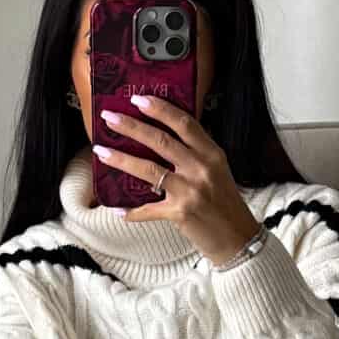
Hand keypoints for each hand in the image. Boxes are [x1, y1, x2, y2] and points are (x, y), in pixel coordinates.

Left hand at [93, 94, 258, 265]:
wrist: (237, 238)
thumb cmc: (225, 203)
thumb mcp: (218, 171)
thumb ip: (196, 153)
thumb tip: (164, 136)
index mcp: (212, 154)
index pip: (184, 124)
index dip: (160, 109)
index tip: (138, 99)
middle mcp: (201, 169)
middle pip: (161, 141)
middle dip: (131, 127)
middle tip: (109, 118)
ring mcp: (190, 190)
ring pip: (148, 169)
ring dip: (121, 159)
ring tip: (101, 150)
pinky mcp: (180, 212)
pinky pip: (148, 209)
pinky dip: (131, 211)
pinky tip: (117, 209)